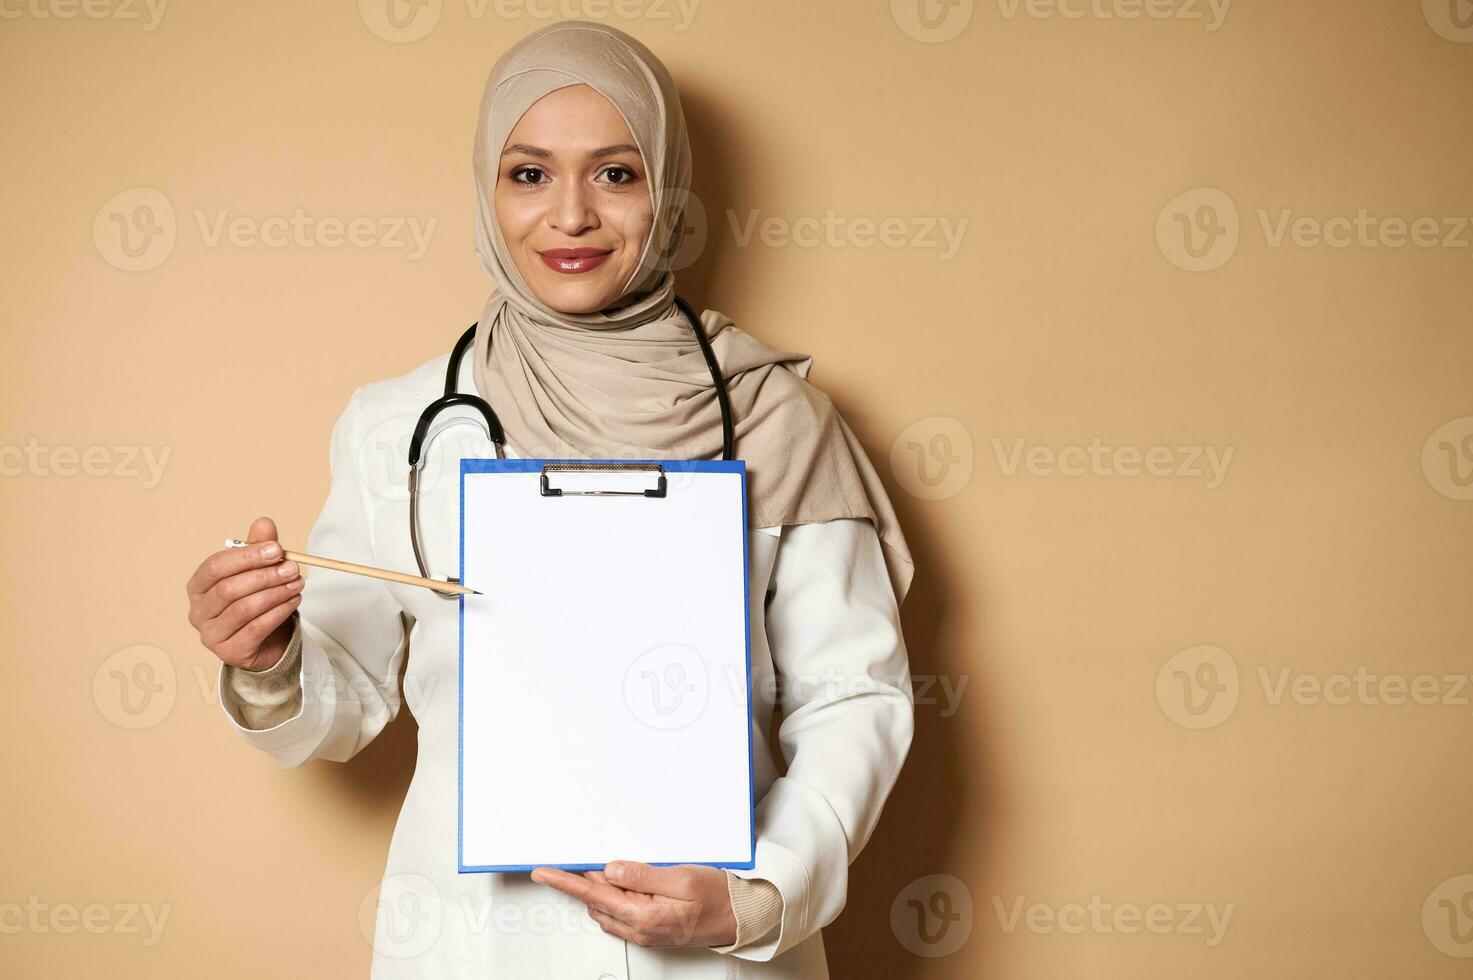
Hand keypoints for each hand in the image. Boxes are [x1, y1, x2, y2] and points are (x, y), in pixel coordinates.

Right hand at [185, 516, 302, 671]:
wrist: (266, 641)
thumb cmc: (256, 601)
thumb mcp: (258, 571)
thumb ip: (259, 548)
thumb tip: (264, 523)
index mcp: (198, 586)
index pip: (215, 567)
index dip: (247, 556)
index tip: (276, 549)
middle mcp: (198, 611)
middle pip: (229, 589)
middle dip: (264, 576)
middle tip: (292, 568)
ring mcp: (211, 635)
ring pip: (243, 609)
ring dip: (275, 594)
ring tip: (297, 584)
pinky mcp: (230, 652)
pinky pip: (255, 629)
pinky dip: (278, 613)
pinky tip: (294, 601)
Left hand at [531, 861, 736, 947]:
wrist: (740, 918)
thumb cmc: (718, 898)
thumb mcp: (682, 877)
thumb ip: (643, 875)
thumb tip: (610, 869)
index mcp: (643, 916)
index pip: (592, 895)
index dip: (565, 882)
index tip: (543, 872)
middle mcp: (639, 929)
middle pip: (597, 900)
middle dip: (592, 878)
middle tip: (593, 853)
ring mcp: (643, 932)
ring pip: (608, 905)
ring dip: (608, 887)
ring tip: (627, 867)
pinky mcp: (649, 930)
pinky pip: (622, 911)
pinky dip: (619, 895)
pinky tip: (632, 881)